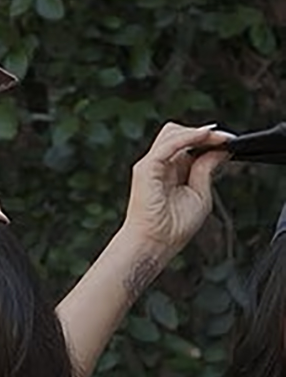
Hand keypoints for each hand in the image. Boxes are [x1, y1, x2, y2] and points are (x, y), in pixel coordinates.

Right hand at [119, 122, 230, 259]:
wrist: (154, 244)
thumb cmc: (173, 228)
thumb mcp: (200, 194)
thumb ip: (207, 170)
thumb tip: (221, 150)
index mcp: (170, 172)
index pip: (188, 145)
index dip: (209, 140)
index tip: (231, 142)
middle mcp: (159, 165)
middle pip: (179, 133)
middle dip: (204, 133)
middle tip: (226, 140)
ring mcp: (151, 165)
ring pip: (173, 132)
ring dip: (198, 132)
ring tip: (219, 139)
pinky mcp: (146, 168)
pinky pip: (169, 144)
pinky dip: (189, 137)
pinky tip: (206, 137)